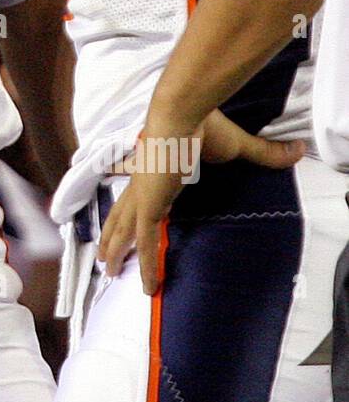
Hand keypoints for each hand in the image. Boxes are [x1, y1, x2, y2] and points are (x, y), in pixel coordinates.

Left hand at [99, 110, 304, 295]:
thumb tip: (297, 150)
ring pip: (126, 232)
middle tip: (104, 255)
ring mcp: (144, 197)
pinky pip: (148, 245)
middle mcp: (143, 184)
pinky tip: (148, 287)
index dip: (131, 209)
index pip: (139, 195)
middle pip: (122, 214)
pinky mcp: (151, 207)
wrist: (184, 113)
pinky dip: (147, 266)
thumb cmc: (205, 124)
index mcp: (155, 169)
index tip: (125, 222)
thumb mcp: (237, 144)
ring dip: (117, 251)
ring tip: (108, 270)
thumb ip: (264, 152)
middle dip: (112, 234)